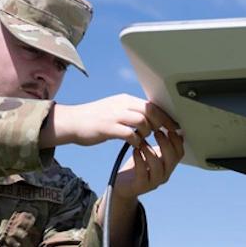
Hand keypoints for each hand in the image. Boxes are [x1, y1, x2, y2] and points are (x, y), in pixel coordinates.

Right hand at [41, 94, 178, 149]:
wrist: (72, 122)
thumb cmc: (94, 120)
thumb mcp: (114, 110)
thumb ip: (130, 112)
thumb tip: (147, 117)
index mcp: (125, 100)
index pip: (151, 105)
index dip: (165, 116)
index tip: (173, 126)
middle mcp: (121, 104)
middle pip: (150, 111)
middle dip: (162, 124)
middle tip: (167, 135)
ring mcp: (114, 115)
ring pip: (142, 121)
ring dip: (148, 132)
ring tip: (147, 140)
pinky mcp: (107, 127)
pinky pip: (129, 133)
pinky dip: (136, 141)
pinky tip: (136, 146)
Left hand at [111, 126, 184, 198]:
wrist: (123, 186)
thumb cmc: (137, 167)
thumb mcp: (152, 153)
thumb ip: (162, 144)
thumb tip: (171, 126)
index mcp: (168, 166)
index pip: (179, 153)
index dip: (176, 140)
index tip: (167, 128)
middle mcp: (164, 175)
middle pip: (171, 159)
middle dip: (165, 143)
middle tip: (156, 131)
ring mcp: (153, 182)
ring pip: (157, 167)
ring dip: (150, 151)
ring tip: (142, 141)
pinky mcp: (140, 186)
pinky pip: (142, 173)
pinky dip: (139, 160)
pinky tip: (135, 151)